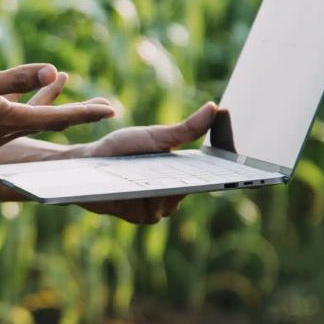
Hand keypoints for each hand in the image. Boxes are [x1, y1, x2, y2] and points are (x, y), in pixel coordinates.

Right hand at [0, 64, 114, 151]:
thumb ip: (15, 78)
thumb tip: (52, 71)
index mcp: (11, 121)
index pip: (58, 118)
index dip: (86, 112)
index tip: (112, 109)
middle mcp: (6, 132)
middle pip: (51, 121)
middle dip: (78, 112)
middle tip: (105, 107)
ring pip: (31, 116)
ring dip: (51, 101)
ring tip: (65, 81)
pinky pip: (12, 113)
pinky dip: (24, 99)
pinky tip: (21, 88)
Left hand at [75, 102, 217, 224]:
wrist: (88, 162)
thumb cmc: (122, 148)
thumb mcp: (155, 136)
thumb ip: (186, 129)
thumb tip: (214, 108)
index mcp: (181, 174)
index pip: (209, 176)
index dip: (223, 169)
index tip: (236, 161)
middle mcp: (172, 195)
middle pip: (190, 190)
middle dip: (190, 179)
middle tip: (191, 166)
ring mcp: (156, 208)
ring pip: (171, 202)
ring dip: (165, 189)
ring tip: (161, 176)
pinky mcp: (138, 216)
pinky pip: (151, 211)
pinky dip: (148, 199)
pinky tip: (143, 188)